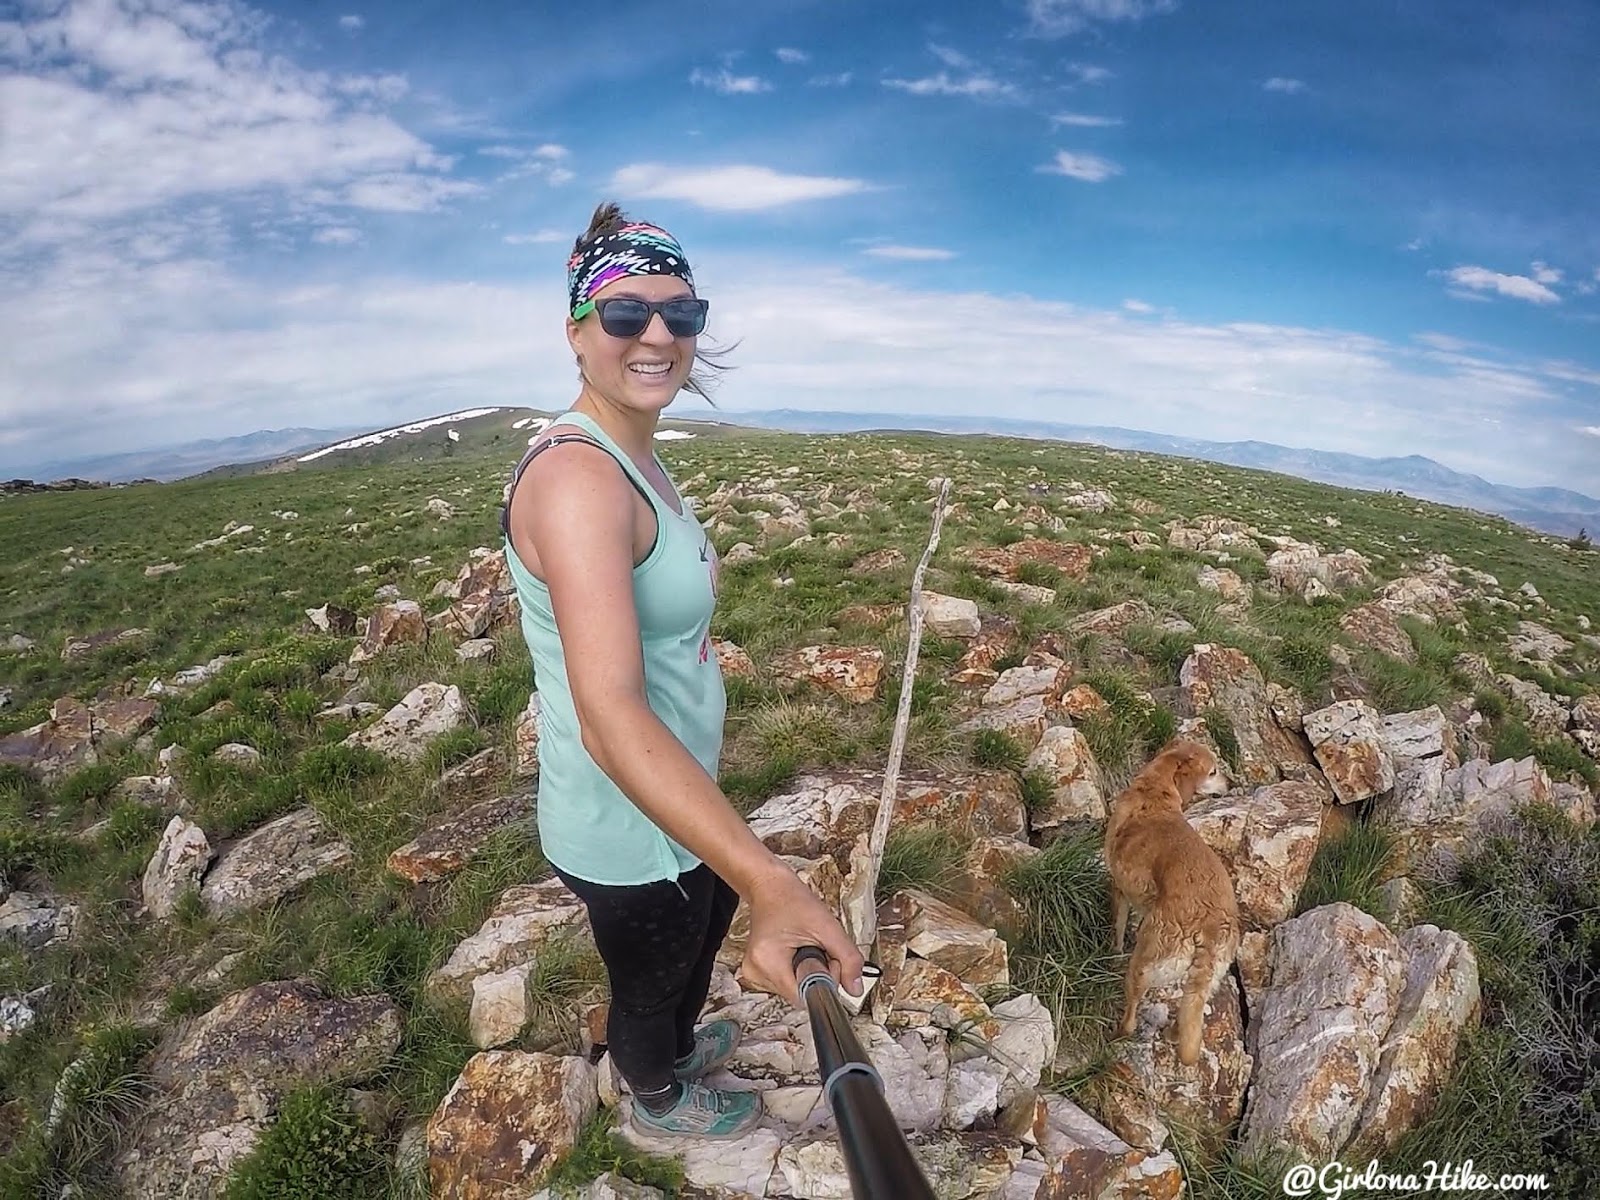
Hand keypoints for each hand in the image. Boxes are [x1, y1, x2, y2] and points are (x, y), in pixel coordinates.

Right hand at [738, 865, 864, 1006]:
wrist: (770, 886)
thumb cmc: (793, 900)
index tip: (826, 958)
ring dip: (806, 973)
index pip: (804, 996)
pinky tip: (795, 951)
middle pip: (799, 994)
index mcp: (768, 962)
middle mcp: (755, 973)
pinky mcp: (756, 973)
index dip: (823, 980)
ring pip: (794, 990)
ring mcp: (753, 974)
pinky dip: (796, 971)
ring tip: (804, 945)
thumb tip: (856, 989)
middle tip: (817, 946)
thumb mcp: (828, 926)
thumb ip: (847, 958)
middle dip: (816, 974)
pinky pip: (786, 983)